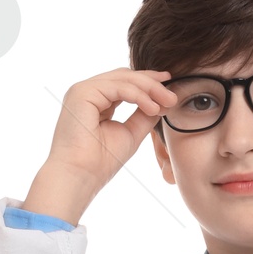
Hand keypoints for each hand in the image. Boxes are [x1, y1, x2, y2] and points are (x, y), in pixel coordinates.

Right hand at [20, 68, 177, 222]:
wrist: (79, 177)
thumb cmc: (99, 163)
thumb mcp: (130, 134)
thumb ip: (143, 116)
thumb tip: (162, 103)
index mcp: (95, 101)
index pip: (124, 83)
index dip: (148, 83)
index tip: (170, 89)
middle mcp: (87, 92)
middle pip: (124, 76)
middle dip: (152, 83)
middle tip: (173, 95)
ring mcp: (83, 90)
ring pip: (123, 78)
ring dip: (149, 88)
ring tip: (168, 102)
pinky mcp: (82, 93)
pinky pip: (118, 87)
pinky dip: (138, 95)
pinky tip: (153, 108)